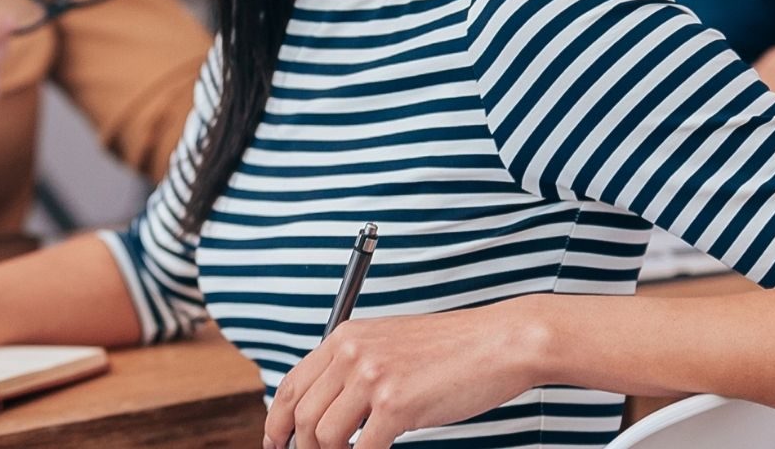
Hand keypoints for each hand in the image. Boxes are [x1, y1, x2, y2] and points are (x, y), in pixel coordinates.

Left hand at [264, 303, 548, 448]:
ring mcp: (372, 377)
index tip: (277, 443)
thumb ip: (355, 367)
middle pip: (302, 414)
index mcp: (346, 336)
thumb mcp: (390, 344)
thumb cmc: (451, 349)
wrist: (498, 343)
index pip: (292, 384)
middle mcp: (352, 353)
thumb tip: (327, 408)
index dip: (277, 421)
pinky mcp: (396, 404)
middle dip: (300, 448)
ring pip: (324, 435)